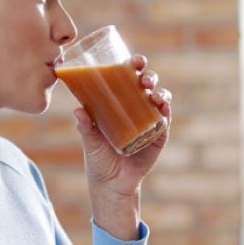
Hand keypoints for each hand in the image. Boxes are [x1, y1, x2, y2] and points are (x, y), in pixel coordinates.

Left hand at [72, 54, 171, 198]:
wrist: (110, 185)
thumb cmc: (98, 159)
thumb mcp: (90, 140)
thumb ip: (85, 126)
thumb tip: (77, 109)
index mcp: (120, 104)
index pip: (128, 79)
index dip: (133, 66)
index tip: (133, 60)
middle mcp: (137, 108)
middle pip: (147, 85)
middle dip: (148, 75)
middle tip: (142, 76)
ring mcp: (150, 121)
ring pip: (160, 99)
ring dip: (159, 91)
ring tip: (152, 92)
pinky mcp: (159, 136)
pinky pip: (165, 119)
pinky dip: (165, 110)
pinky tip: (163, 105)